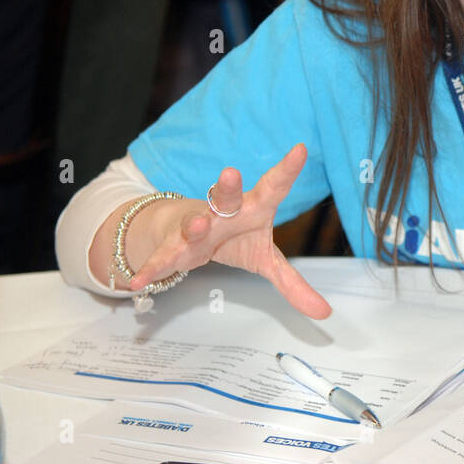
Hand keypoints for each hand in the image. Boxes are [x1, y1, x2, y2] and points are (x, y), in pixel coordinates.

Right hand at [129, 143, 331, 319]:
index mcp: (254, 207)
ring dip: (195, 223)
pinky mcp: (174, 246)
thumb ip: (293, 284)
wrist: (193, 233)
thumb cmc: (237, 238)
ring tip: (198, 224)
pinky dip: (152, 269)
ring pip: (195, 221)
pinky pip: (163, 258)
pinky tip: (138, 281)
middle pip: (226, 196)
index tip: (301, 150)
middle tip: (231, 173)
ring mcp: (197, 226)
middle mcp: (223, 211)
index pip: (274, 186)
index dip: (287, 169)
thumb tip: (326, 313)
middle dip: (226, 186)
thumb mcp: (267, 261)